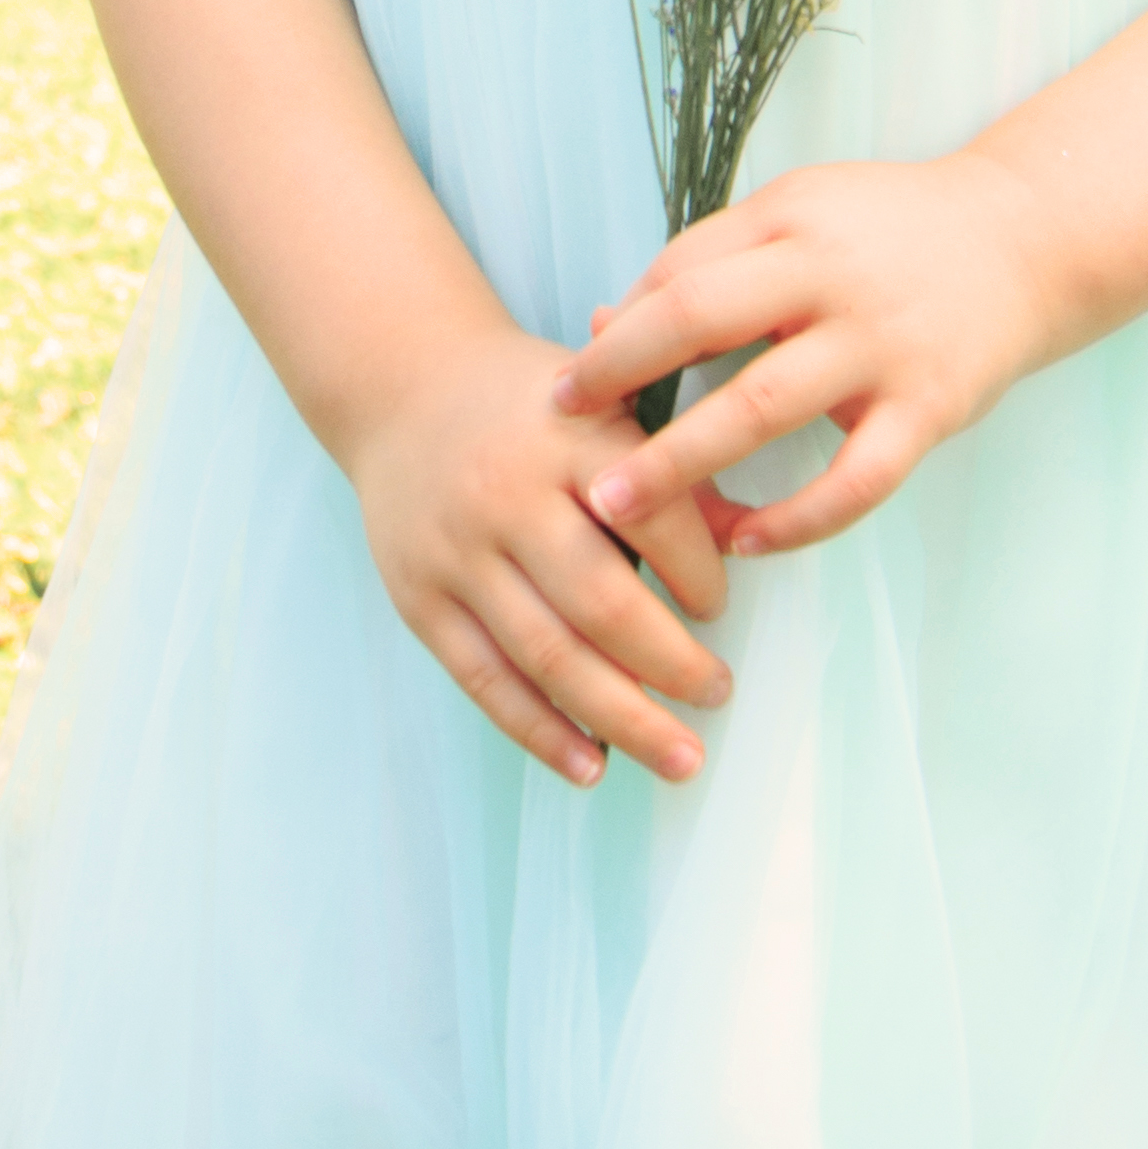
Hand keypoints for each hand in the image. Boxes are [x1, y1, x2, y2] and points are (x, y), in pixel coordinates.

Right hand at [341, 317, 735, 789]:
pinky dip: (542, 731)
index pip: (653, 518)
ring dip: (622, 718)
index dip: (700, 573)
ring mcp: (458, 552)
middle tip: (718, 693)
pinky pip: (485, 680)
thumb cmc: (524, 402)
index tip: (720, 608)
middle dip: (672, 663)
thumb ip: (669, 462)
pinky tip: (591, 764)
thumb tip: (749, 538)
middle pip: (600, 601)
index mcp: (567, 435)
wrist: (399, 384)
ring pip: (547, 655)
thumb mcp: (601, 395)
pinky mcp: (419, 598)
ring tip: (679, 755)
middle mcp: (508, 495)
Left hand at [551, 150, 1066, 560]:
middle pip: (701, 319)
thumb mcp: (801, 212)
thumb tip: (611, 316)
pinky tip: (745, 545)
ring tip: (616, 506)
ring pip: (763, 408)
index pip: (681, 270)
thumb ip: (714, 257)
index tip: (569, 381)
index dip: (619, 326)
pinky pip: (855, 480)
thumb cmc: (891, 231)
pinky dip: (797, 520)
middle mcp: (831, 277)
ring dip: (681, 460)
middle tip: (558, 426)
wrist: (1028, 237)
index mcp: (792, 220)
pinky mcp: (929, 408)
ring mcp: (882, 345)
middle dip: (619, 374)